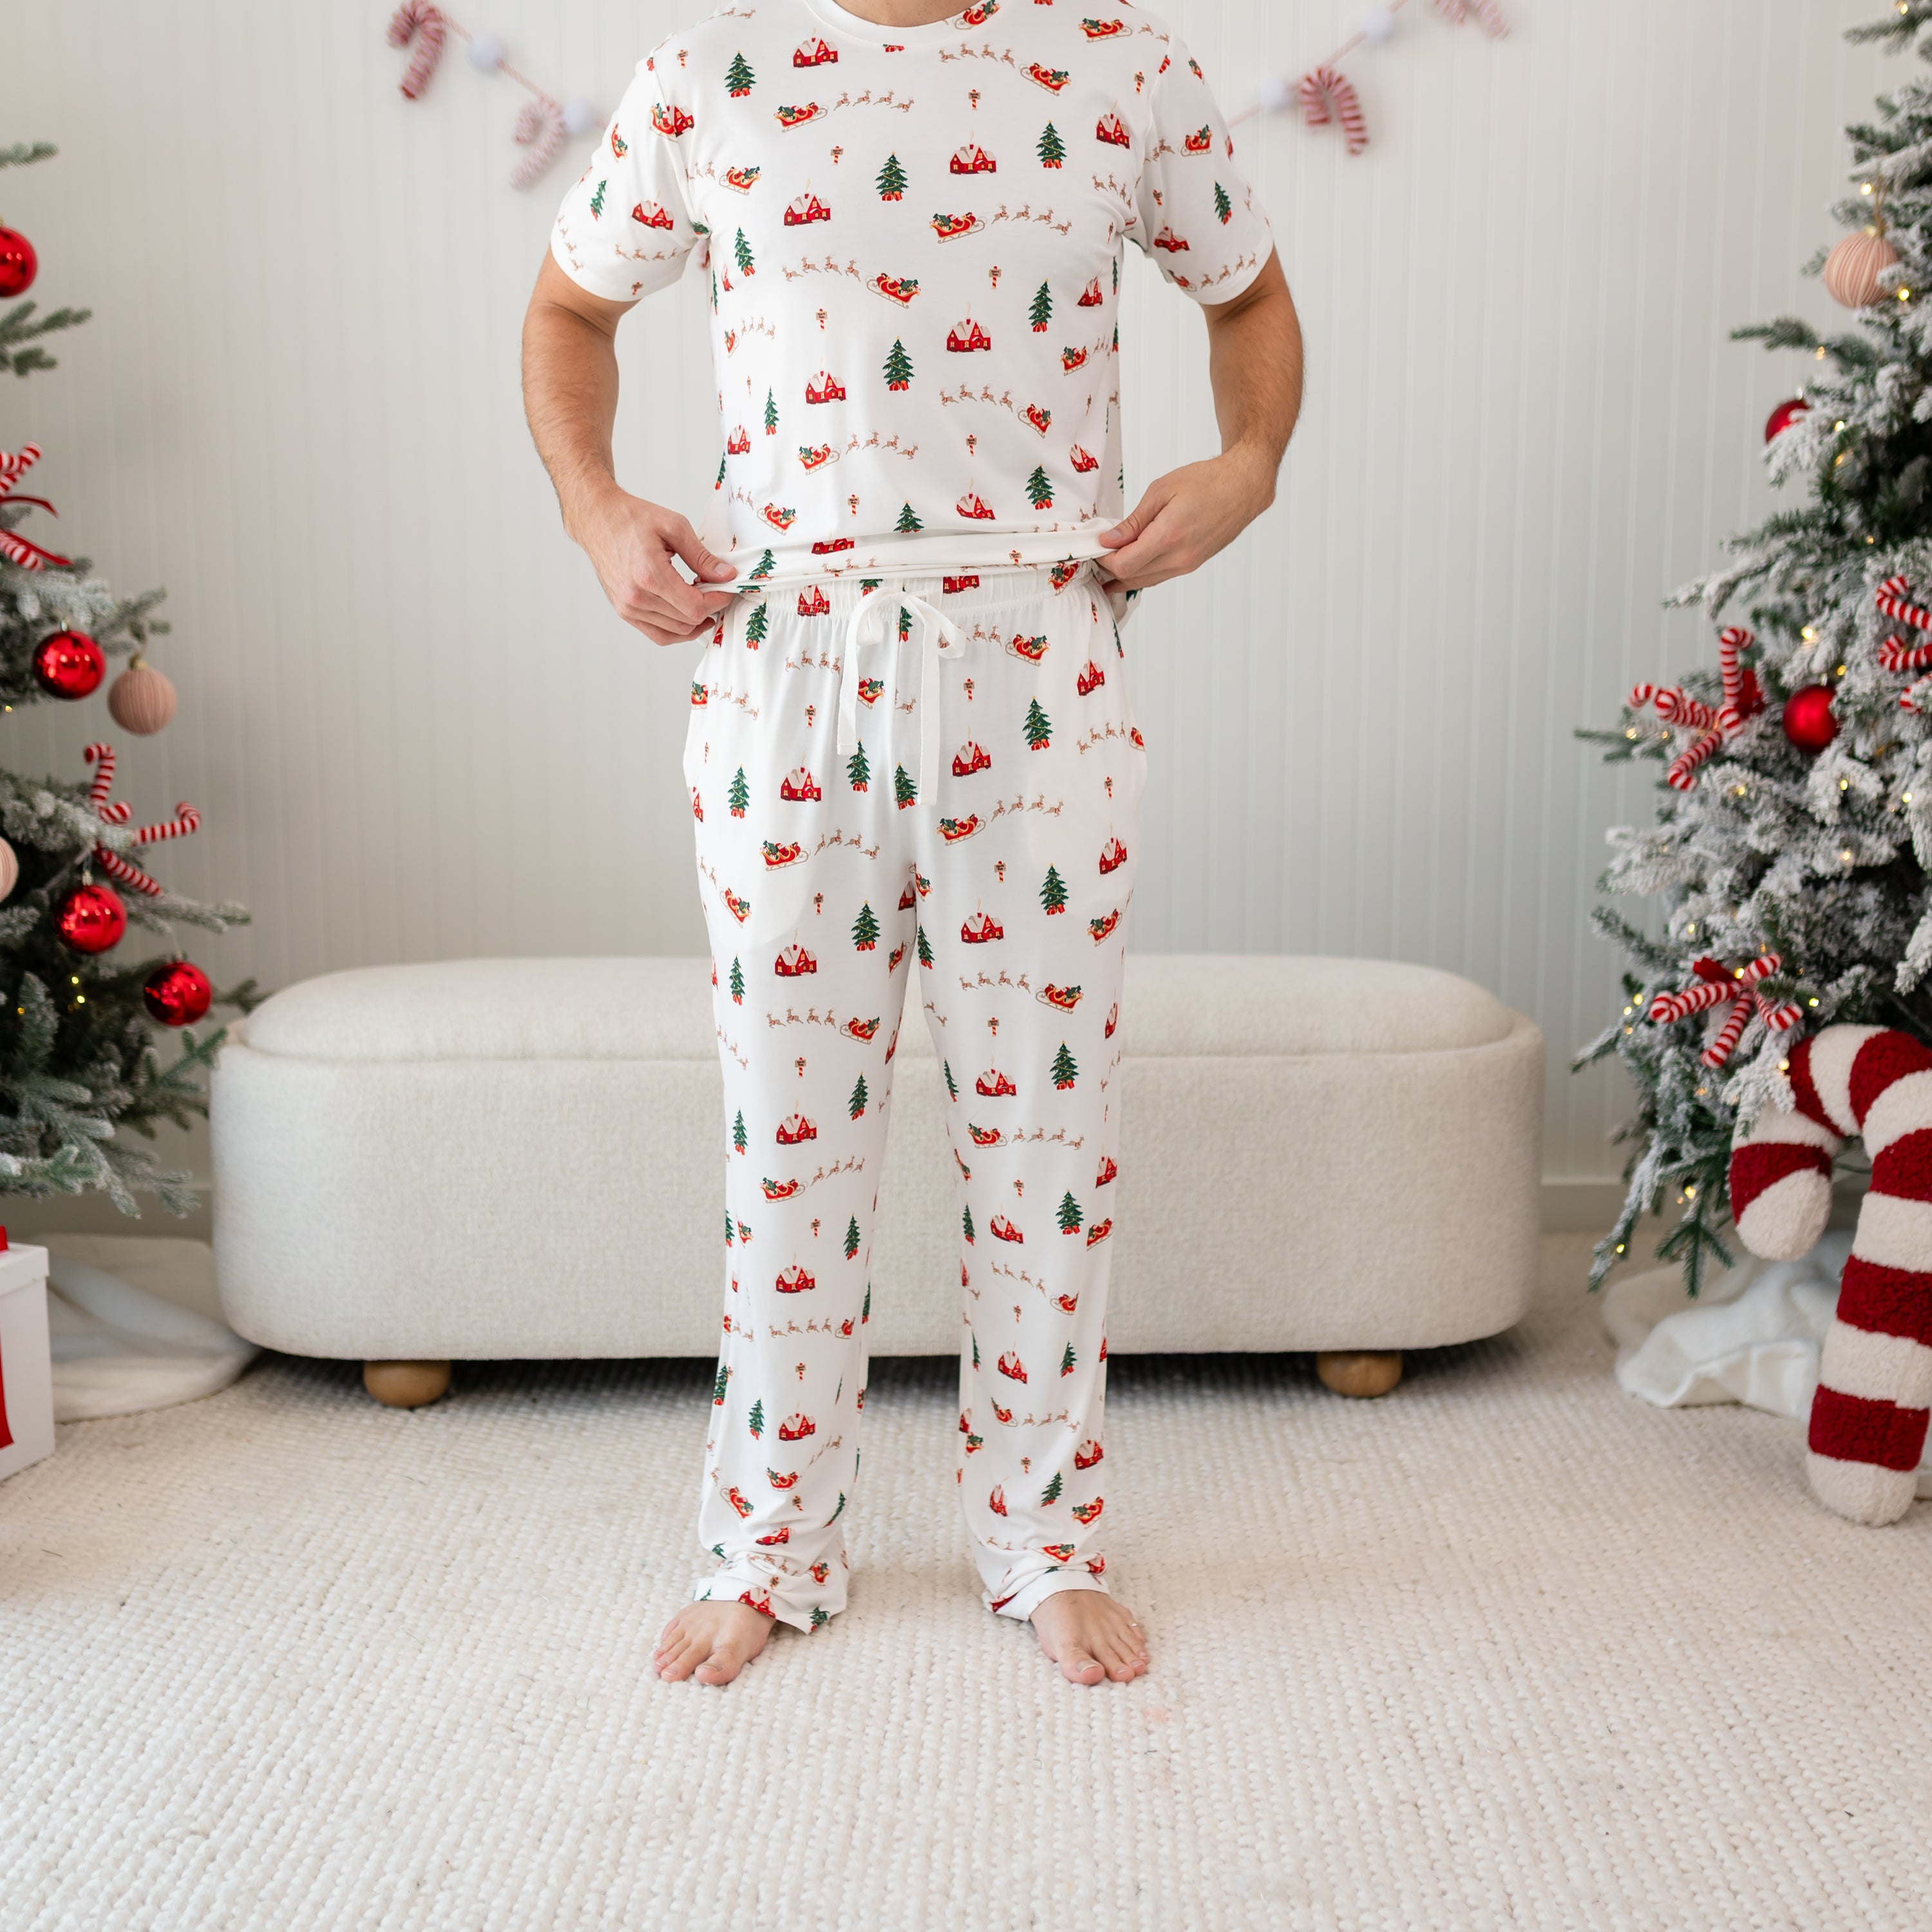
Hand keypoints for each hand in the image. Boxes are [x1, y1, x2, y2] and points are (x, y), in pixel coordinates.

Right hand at [570, 484, 738, 644]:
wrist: (597, 520)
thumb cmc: (631, 518)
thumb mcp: (674, 526)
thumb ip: (702, 556)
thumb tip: (726, 575)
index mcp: (649, 575)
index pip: (695, 606)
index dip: (718, 601)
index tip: (726, 589)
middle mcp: (636, 597)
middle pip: (688, 621)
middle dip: (709, 608)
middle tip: (717, 591)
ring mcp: (628, 608)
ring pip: (676, 631)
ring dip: (695, 620)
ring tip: (702, 599)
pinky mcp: (625, 612)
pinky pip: (659, 635)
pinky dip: (678, 630)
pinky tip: (688, 616)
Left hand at [1094, 446, 1275, 590]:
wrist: (1244, 487)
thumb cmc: (1206, 481)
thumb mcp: (1161, 490)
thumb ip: (1134, 521)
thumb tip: (1109, 540)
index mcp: (1168, 536)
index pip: (1124, 564)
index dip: (1104, 560)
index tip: (1095, 546)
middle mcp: (1179, 557)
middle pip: (1132, 577)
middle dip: (1110, 569)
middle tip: (1097, 554)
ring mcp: (1188, 564)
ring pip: (1145, 581)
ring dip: (1124, 575)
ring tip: (1109, 563)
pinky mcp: (1193, 565)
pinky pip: (1160, 576)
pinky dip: (1142, 573)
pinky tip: (1132, 564)